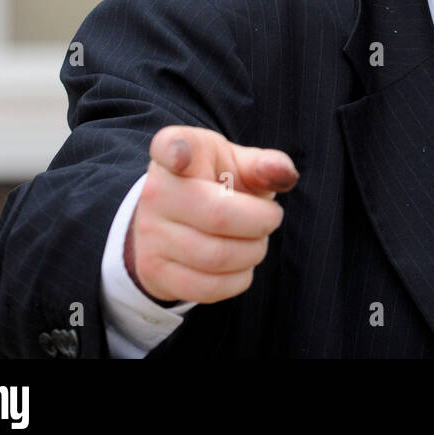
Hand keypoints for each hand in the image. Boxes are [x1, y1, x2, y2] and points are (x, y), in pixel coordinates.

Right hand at [125, 125, 297, 304]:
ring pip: (217, 257)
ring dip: (254, 252)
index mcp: (177, 150)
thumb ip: (265, 165)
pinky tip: (240, 264)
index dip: (176, 152)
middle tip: (270, 218)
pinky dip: (238, 279)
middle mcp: (155, 191)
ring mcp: (149, 234)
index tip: (180, 158)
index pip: (171, 146)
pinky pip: (208, 288)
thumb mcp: (238, 163)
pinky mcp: (154, 271)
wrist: (177, 218)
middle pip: (220, 216)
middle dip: (262, 222)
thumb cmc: (218, 183)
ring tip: (255, 240)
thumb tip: (284, 173)